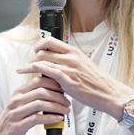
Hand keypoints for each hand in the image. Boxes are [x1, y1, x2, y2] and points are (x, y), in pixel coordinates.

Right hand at [0, 74, 69, 134]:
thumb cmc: (13, 122)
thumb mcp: (21, 106)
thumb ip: (33, 98)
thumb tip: (53, 93)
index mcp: (18, 93)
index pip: (38, 81)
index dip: (53, 84)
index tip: (64, 90)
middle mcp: (16, 101)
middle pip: (41, 91)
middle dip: (58, 96)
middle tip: (68, 102)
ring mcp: (16, 113)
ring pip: (40, 104)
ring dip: (56, 107)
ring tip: (66, 110)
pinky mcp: (17, 126)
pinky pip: (36, 119)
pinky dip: (50, 118)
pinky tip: (58, 119)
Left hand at [17, 36, 132, 119]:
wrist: (108, 93)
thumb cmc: (97, 83)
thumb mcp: (84, 66)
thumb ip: (70, 63)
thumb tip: (58, 63)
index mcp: (74, 52)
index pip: (51, 41)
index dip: (39, 44)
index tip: (35, 50)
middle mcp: (71, 57)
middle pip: (43, 50)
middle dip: (33, 57)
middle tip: (30, 64)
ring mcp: (69, 68)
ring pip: (42, 59)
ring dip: (30, 65)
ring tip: (25, 70)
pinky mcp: (67, 80)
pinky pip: (46, 70)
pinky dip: (34, 69)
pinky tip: (27, 72)